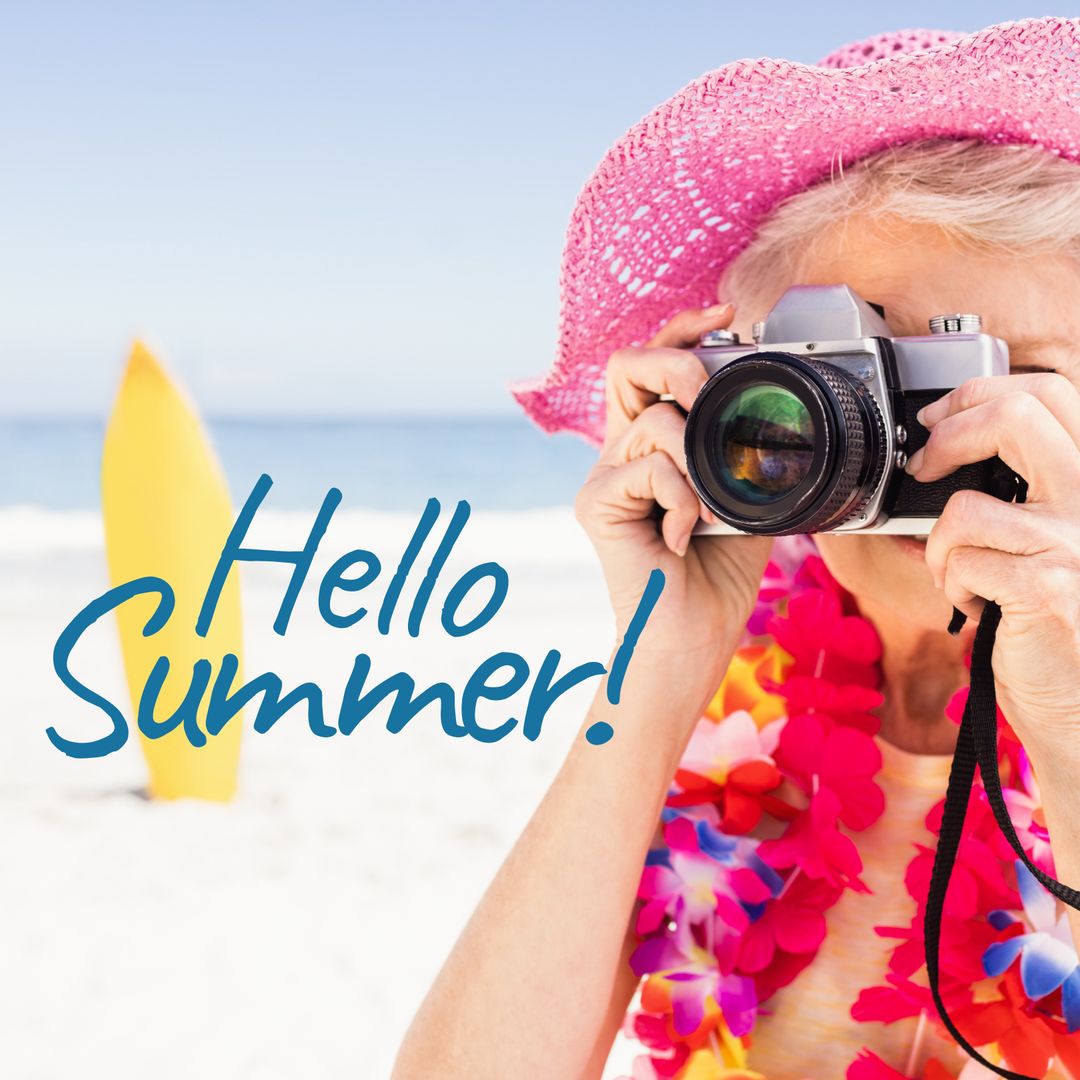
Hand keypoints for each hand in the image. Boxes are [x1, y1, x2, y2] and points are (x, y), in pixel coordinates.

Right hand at [574, 302, 772, 703]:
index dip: (684, 329)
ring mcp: (604, 475)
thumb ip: (747, 449)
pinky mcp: (595, 503)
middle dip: (678, 364)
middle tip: (711, 399)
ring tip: (713, 500)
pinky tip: (686, 533)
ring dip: (698, 454)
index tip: (728, 317)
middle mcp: (622, 450)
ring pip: (652, 421)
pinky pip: (649, 468)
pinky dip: (684, 497)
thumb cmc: (717, 571)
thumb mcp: (747, 493)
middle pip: (626, 364)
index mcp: (653, 442)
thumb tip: (774, 407)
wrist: (691, 634)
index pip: (653, 364)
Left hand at [910, 372, 1079, 754]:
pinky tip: (978, 606)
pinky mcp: (1049, 586)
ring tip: (959, 574)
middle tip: (924, 466)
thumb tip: (936, 450)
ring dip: (940, 545)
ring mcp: (1079, 541)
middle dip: (947, 436)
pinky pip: (960, 560)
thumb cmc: (1055, 618)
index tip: (938, 419)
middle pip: (1016, 416)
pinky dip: (951, 585)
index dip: (979, 393)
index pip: (1050, 393)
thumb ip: (1015, 492)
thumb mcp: (1044, 539)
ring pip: (965, 506)